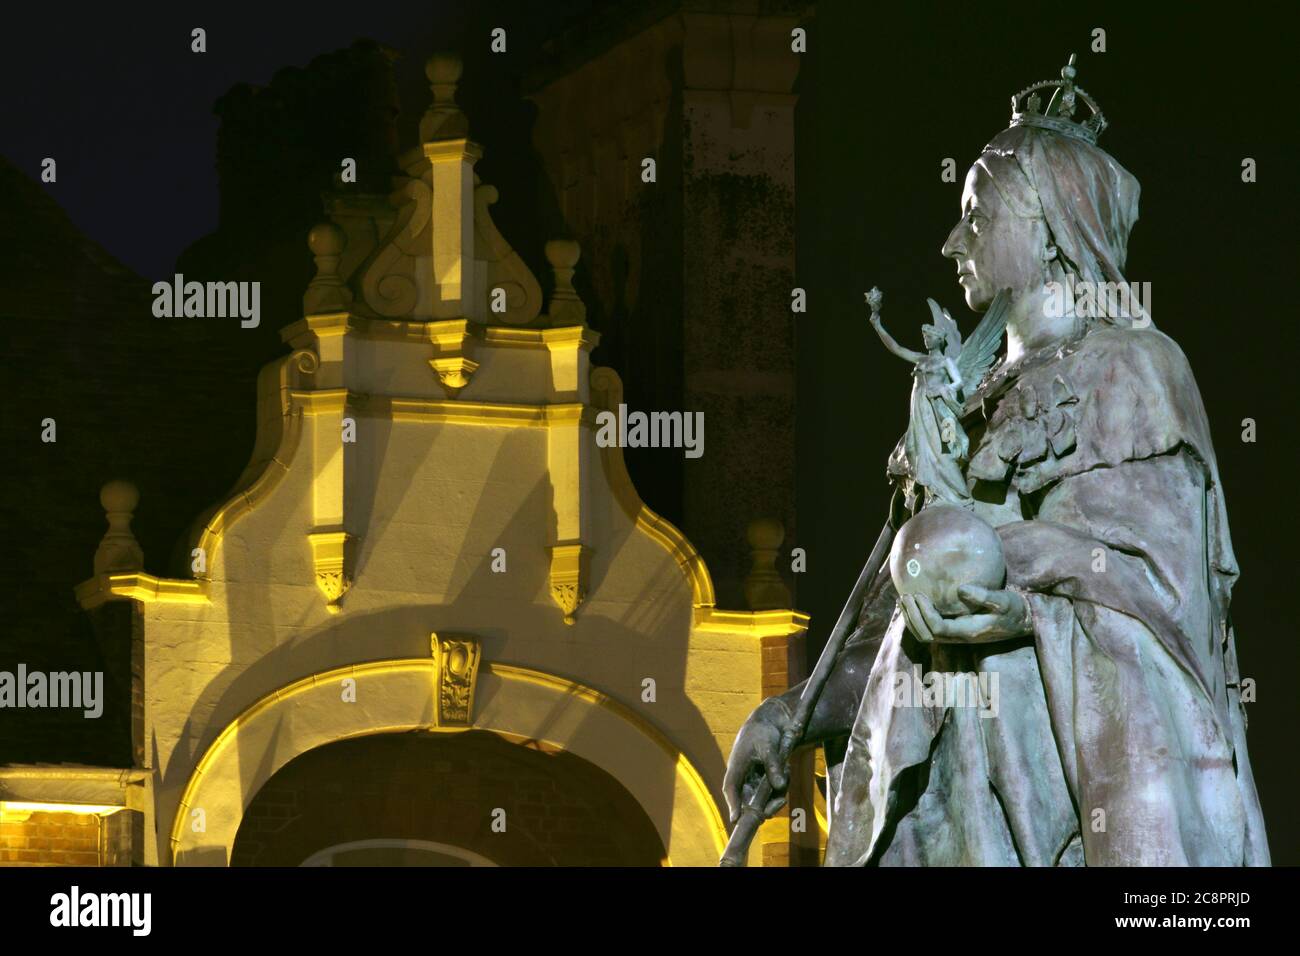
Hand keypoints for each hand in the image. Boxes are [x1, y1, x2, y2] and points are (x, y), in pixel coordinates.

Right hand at [723, 697, 793, 824]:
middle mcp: (742, 778)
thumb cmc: (763, 732)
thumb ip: (773, 766)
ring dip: (776, 793)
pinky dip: (782, 786)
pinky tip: (787, 769)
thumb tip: (779, 786)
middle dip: (763, 807)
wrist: (771, 723)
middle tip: (780, 802)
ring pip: (762, 800)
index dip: (732, 804)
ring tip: (787, 770)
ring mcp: (753, 781)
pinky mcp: (764, 781)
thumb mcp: (768, 746)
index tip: (735, 819)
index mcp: (736, 767)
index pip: (731, 789)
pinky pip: (772, 793)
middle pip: (747, 801)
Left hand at [899, 585, 1031, 643]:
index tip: (918, 594)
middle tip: (905, 596)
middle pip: (925, 635)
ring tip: (903, 600)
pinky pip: (930, 630)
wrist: (1023, 620)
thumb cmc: (1014, 609)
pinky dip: (918, 619)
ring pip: (925, 635)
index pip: (937, 628)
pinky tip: (914, 604)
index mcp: (968, 631)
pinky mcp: (955, 631)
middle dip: (912, 617)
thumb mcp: (1004, 601)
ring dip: (911, 619)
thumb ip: (984, 596)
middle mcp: (959, 637)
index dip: (924, 613)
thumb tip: (961, 589)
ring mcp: (956, 636)